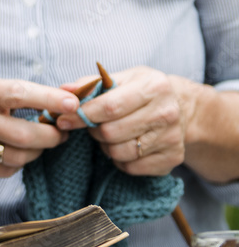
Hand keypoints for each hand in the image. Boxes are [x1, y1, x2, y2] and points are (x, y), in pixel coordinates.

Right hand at [0, 75, 78, 177]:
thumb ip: (26, 92)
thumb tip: (69, 99)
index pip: (20, 94)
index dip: (49, 100)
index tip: (74, 104)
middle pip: (23, 135)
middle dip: (51, 136)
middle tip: (60, 132)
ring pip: (17, 157)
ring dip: (37, 151)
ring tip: (40, 143)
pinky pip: (5, 171)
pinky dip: (18, 163)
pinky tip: (18, 152)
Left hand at [53, 66, 198, 176]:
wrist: (183, 108)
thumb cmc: (142, 91)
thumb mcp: (121, 79)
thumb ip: (90, 83)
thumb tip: (64, 90)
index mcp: (154, 87)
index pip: (109, 107)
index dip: (81, 115)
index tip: (63, 119)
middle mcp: (166, 112)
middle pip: (110, 132)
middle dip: (94, 130)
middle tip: (94, 125)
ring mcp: (171, 138)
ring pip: (119, 152)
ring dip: (106, 146)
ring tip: (111, 134)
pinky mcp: (173, 158)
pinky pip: (131, 167)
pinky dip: (120, 160)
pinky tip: (125, 145)